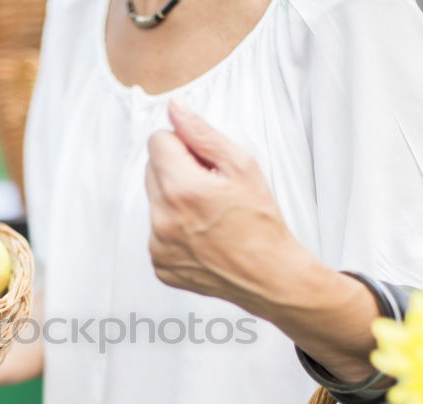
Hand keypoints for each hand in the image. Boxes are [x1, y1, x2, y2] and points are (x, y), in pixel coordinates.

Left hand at [145, 97, 318, 316]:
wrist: (270, 276)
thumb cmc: (261, 222)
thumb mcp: (241, 166)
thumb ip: (202, 134)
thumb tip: (175, 108)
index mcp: (180, 189)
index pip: (157, 140)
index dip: (183, 145)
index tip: (205, 162)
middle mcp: (162, 218)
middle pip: (152, 170)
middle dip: (177, 171)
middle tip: (211, 189)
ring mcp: (158, 245)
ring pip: (154, 202)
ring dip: (174, 201)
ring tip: (208, 216)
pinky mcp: (159, 264)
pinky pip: (156, 232)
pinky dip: (174, 230)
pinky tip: (202, 237)